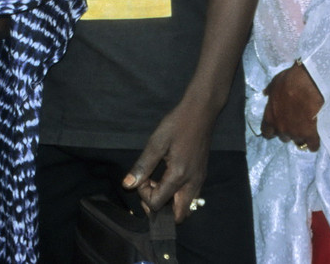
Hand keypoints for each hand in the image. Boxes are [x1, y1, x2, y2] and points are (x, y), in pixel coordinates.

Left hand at [122, 103, 212, 222]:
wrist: (201, 112)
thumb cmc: (177, 124)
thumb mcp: (156, 142)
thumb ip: (143, 166)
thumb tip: (128, 185)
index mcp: (178, 176)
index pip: (158, 203)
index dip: (144, 194)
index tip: (142, 177)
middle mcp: (192, 184)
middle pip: (178, 216)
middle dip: (160, 209)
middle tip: (150, 189)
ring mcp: (200, 181)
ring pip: (187, 208)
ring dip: (170, 204)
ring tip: (158, 184)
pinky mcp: (202, 176)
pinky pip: (191, 197)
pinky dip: (178, 197)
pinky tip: (168, 179)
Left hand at [260, 61, 322, 150]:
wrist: (308, 83)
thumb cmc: (289, 81)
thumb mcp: (274, 83)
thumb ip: (270, 92)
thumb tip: (265, 93)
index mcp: (270, 117)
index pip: (266, 132)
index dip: (272, 130)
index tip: (277, 127)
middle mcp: (280, 128)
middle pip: (283, 137)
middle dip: (288, 131)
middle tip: (295, 123)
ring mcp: (295, 133)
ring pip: (298, 141)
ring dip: (301, 136)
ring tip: (307, 128)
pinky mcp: (309, 134)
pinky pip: (312, 146)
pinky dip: (314, 144)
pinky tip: (315, 140)